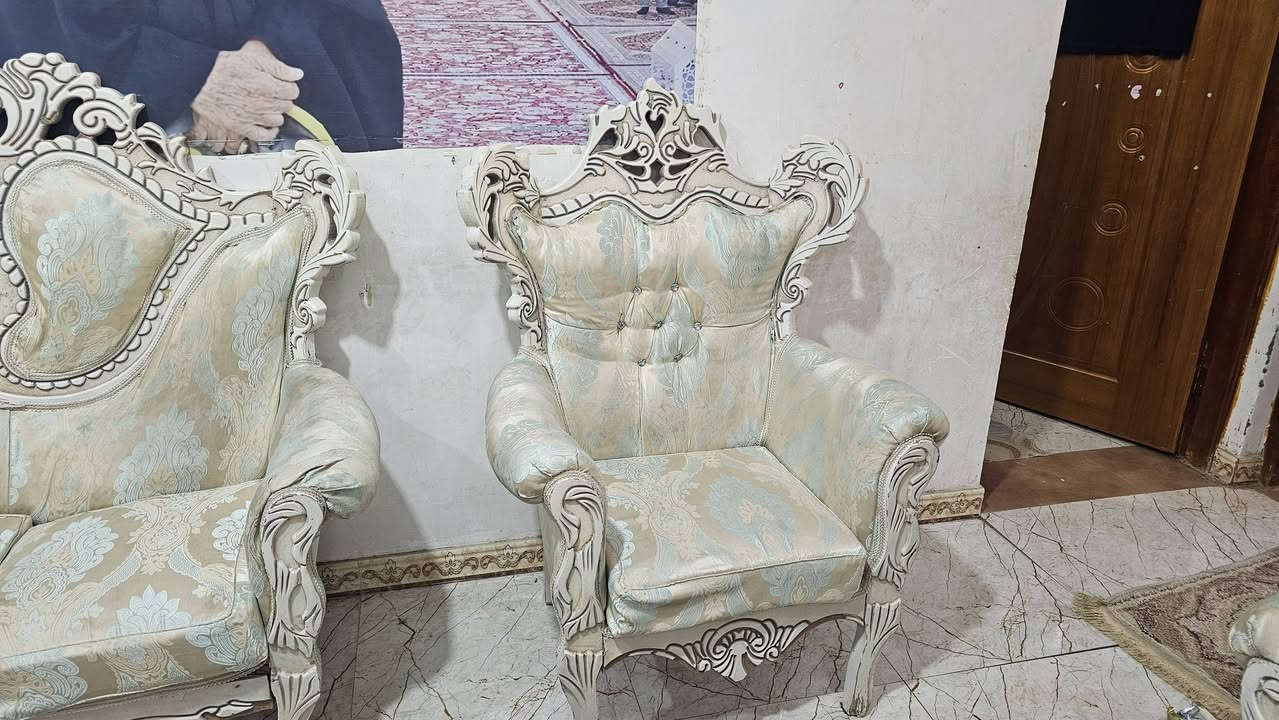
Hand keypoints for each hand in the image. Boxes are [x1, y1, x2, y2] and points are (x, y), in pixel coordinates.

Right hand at [189, 39, 302, 153]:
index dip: (288, 85)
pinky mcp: (243, 127)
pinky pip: (264, 135)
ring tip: (267, 105)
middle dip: (282, 98)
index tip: (282, 83)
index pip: (293, 90)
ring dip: (275, 113)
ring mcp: (254, 117)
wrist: (197, 81)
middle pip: (287, 105)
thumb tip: (298, 73)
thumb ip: (277, 67)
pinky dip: (269, 131)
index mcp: (267, 85)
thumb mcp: (250, 58)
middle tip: (272, 92)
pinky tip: (267, 124)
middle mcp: (263, 104)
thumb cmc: (221, 67)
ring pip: (278, 120)